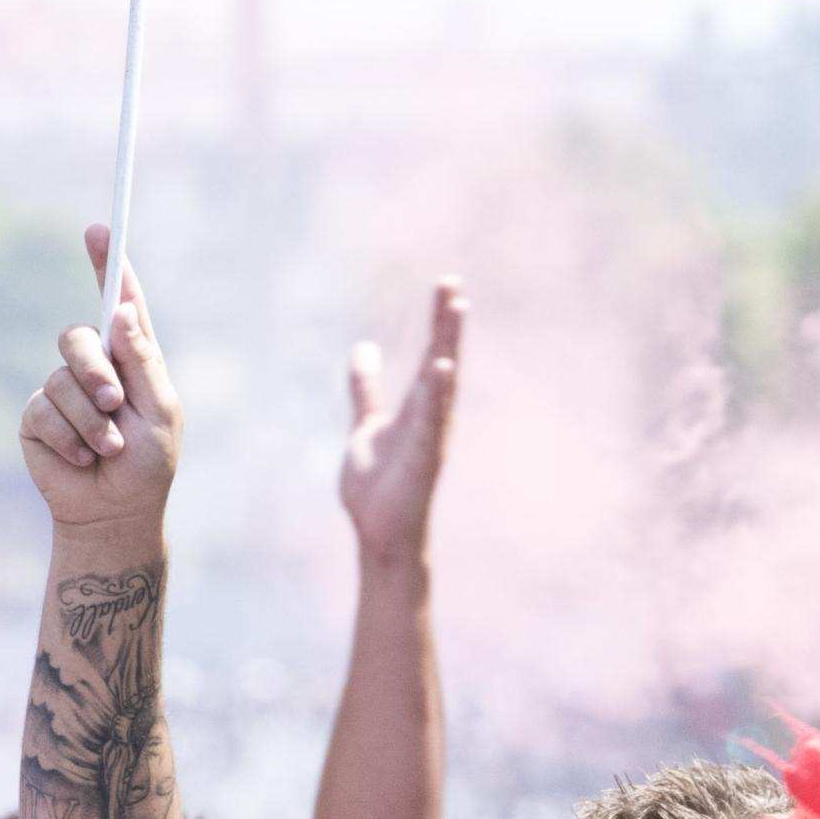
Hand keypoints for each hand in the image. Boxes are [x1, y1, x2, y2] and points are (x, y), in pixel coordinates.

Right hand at [24, 229, 184, 539]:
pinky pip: (42, 410)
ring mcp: (62, 390)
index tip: (100, 228)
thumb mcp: (160, 412)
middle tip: (114, 404)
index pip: (119, 302)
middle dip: (96, 371)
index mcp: (131, 358)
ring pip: (60, 379)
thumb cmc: (148, 464)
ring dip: (89, 420)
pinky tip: (84, 458)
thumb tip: (123, 310)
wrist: (114, 512)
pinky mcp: (37, 418)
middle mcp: (94, 367)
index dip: (109, 264)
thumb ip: (142, 362)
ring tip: (107, 448)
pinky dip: (69, 437)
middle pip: (78, 336)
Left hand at [340, 280, 464, 575]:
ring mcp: (430, 437)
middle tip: (452, 284)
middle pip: (441, 361)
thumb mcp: (366, 424)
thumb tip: (363, 348)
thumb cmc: (380, 486)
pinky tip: (442, 369)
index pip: (432, 355)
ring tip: (456, 311)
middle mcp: (431, 417)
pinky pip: (432, 422)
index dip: (439, 321)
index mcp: (419, 408)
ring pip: (442, 385)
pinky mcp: (423, 459)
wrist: (379, 534)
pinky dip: (438, 396)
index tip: (447, 284)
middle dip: (447, 324)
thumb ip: (366, 388)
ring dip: (448, 347)